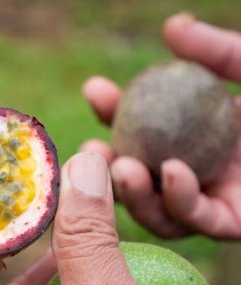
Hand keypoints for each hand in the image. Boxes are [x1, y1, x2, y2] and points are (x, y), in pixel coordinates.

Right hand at [82, 13, 240, 238]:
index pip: (141, 126)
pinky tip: (172, 173)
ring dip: (132, 191)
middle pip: (140, 173)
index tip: (95, 91)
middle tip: (91, 148)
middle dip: (109, 163)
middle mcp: (196, 167)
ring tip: (121, 167)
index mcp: (193, 133)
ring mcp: (212, 198)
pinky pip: (195, 218)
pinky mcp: (233, 223)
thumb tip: (171, 28)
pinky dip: (177, 199)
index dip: (114, 110)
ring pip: (156, 207)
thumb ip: (215, 50)